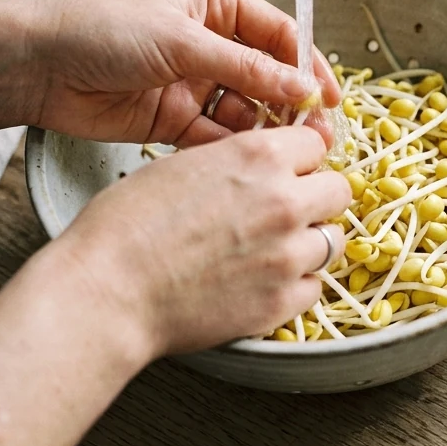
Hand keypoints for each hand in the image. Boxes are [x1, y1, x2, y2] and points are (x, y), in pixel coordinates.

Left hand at [25, 0, 340, 147]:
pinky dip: (228, 148)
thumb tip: (304, 88)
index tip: (330, 97)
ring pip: (244, 110)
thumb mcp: (183, 41)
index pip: (279, 33)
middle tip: (315, 135)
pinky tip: (241, 161)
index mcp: (215, 5)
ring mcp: (191, 82)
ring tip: (280, 153)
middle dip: (290, 104)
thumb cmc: (104, 29)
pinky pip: (213, 135)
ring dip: (262, 130)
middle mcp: (209, 43)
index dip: (308, 64)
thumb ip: (246, 67)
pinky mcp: (172, 119)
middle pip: (267, 75)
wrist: (34, 65)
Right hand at [50, 126, 350, 356]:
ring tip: (275, 250)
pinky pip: (314, 287)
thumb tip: (262, 166)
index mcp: (258, 157)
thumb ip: (236, 161)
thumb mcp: (183, 165)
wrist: (108, 291)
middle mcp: (284, 201)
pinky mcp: (282, 301)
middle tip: (287, 211)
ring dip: (311, 242)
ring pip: (334, 240)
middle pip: (338, 190)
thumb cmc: (126, 226)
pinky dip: (296, 286)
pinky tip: (264, 282)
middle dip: (316, 198)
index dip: (300, 159)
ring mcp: (288, 255)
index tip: (290, 171)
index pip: (316, 144)